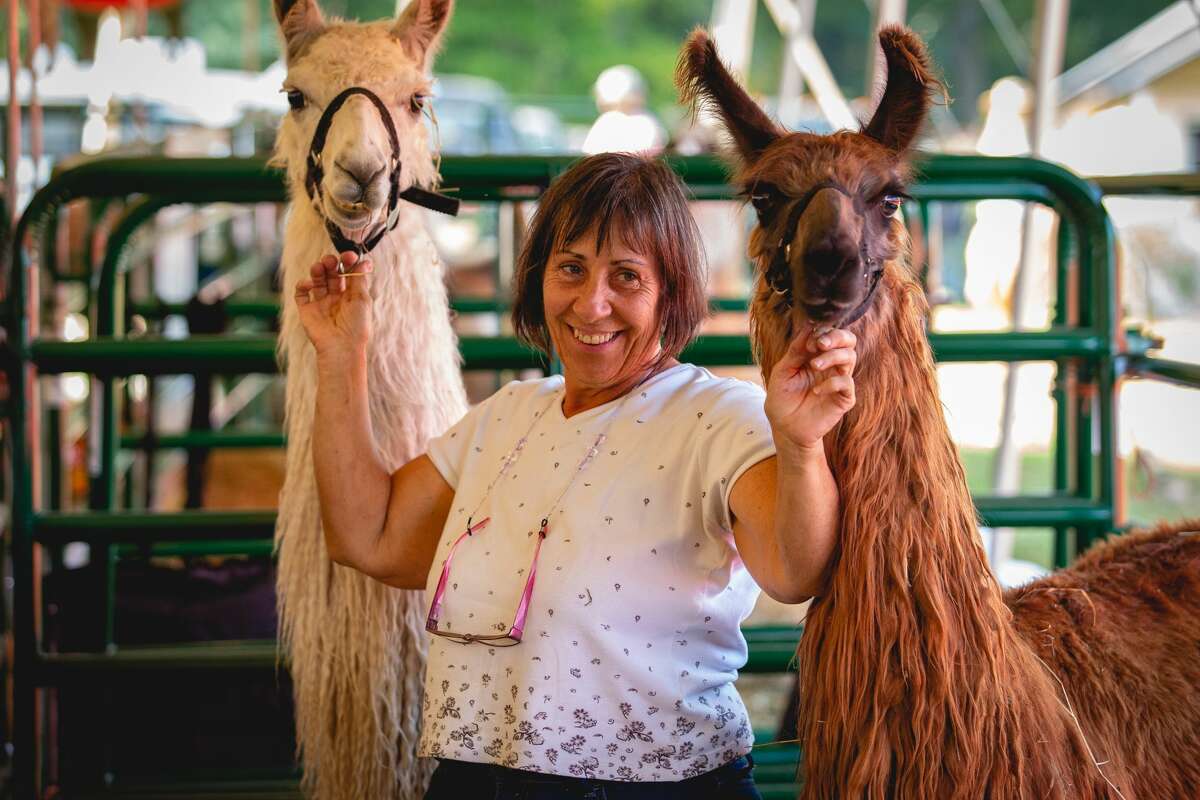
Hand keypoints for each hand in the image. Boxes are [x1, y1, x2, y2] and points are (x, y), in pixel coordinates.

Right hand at [293, 251, 373, 358]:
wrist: (341, 346)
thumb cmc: (356, 325)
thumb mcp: (362, 299)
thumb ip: (360, 279)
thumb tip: (365, 260)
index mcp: (351, 295)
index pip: (347, 273)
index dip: (347, 262)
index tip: (348, 255)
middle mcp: (336, 298)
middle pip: (331, 274)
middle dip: (331, 264)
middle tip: (332, 260)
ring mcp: (321, 304)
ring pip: (317, 280)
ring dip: (318, 270)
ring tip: (320, 266)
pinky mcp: (307, 310)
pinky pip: (301, 293)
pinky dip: (303, 284)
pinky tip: (310, 284)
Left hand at [764, 326, 856, 451]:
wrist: (784, 427)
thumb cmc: (782, 398)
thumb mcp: (783, 371)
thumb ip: (795, 350)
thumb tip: (809, 326)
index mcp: (817, 355)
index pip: (829, 334)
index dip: (821, 332)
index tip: (807, 342)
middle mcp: (831, 365)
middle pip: (848, 340)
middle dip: (837, 337)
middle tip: (820, 344)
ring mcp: (839, 381)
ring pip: (850, 357)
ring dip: (832, 357)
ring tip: (814, 366)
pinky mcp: (844, 398)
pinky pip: (847, 384)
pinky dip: (832, 383)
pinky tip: (816, 391)